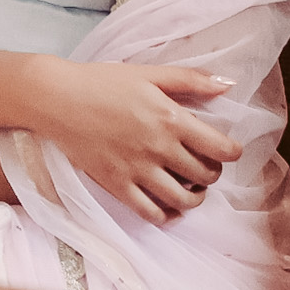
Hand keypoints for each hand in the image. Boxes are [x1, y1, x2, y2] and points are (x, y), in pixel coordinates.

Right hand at [18, 56, 243, 222]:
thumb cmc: (102, 81)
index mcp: (171, 118)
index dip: (232, 153)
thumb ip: (190, 79)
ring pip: (184, 200)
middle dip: (212, 172)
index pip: (221, 149)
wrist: (56, 98)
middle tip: (204, 164)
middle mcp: (159, 148)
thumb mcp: (148, 74)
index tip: (227, 149)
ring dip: (195, 197)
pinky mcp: (117, 185)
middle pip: (206, 176)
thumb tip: (229, 84)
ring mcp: (138, 170)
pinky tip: (167, 204)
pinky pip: (152, 213)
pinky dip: (167, 215)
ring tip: (190, 187)